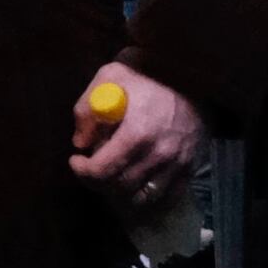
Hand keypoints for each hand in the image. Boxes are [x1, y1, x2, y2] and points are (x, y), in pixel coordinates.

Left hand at [71, 59, 200, 200]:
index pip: (103, 170)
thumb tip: (81, 142)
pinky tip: (137, 185)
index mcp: (137, 133)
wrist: (191, 70)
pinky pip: (168, 196)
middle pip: (120, 187)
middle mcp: (159, 154)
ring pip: (142, 197)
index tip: (76, 161)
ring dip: (122, 192)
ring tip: (113, 177)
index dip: (83, 171)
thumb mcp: (109, 77)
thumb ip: (87, 109)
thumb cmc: (147, 71)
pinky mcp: (191, 166)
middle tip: (91, 169)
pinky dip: (149, 196)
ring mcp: (177, 163)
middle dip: (98, 182)